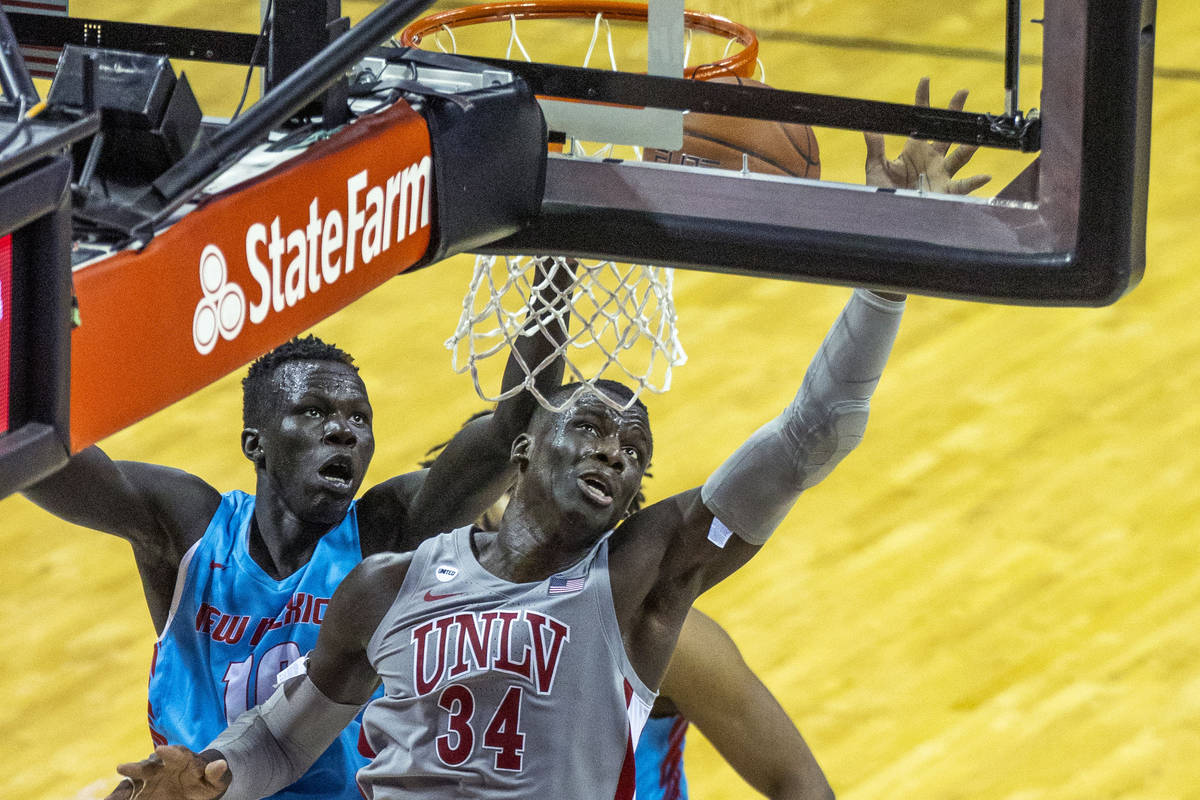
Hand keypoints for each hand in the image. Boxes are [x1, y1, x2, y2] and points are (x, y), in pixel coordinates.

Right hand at [103, 745, 230, 799]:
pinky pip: (128, 796)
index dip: (169, 752)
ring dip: (121, 789)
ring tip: (108, 796)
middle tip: (121, 768)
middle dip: (135, 768)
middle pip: (147, 766)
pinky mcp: (141, 792)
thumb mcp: (215, 779)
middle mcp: (161, 767)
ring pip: (133, 783)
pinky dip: (119, 799)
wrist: (193, 787)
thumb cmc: (206, 780)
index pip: (176, 753)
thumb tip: (222, 764)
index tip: (160, 750)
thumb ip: (216, 773)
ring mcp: (148, 780)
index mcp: (182, 760)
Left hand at [864, 77, 991, 194]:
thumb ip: (875, 147)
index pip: (920, 120)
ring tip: (976, 137)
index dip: (923, 100)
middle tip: (963, 92)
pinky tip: (985, 176)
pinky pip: (962, 185)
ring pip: (959, 156)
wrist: (886, 213)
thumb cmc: (881, 191)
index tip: (925, 81)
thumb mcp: (875, 167)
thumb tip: (868, 127)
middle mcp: (931, 158)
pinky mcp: (945, 191)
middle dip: (954, 112)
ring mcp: (940, 173)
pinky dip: (974, 181)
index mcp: (914, 148)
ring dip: (968, 146)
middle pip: (947, 131)